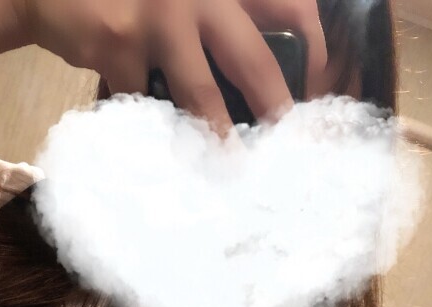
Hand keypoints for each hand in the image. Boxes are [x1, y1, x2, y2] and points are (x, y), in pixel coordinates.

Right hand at [17, 0, 327, 131]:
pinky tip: (157, 147)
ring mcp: (158, 16)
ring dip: (217, 135)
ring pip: (199, 91)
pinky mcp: (118, 44)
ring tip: (229, 167)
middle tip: (286, 146)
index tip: (312, 95)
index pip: (291, 7)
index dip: (314, 49)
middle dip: (274, 108)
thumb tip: (262, 80)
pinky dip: (153, 129)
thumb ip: (216, 21)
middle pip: (254, 57)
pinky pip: (144, 101)